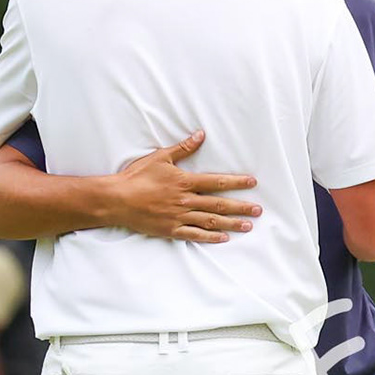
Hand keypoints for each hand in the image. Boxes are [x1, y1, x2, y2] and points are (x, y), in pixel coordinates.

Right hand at [105, 130, 260, 242]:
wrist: (117, 199)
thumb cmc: (136, 177)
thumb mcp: (160, 157)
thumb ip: (183, 148)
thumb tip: (200, 135)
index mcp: (184, 182)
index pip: (216, 182)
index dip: (236, 182)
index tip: (252, 183)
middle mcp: (185, 201)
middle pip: (219, 205)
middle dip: (241, 207)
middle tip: (258, 210)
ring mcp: (179, 217)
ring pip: (210, 221)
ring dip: (231, 224)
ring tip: (248, 226)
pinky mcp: (170, 230)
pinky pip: (194, 235)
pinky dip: (210, 237)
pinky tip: (223, 238)